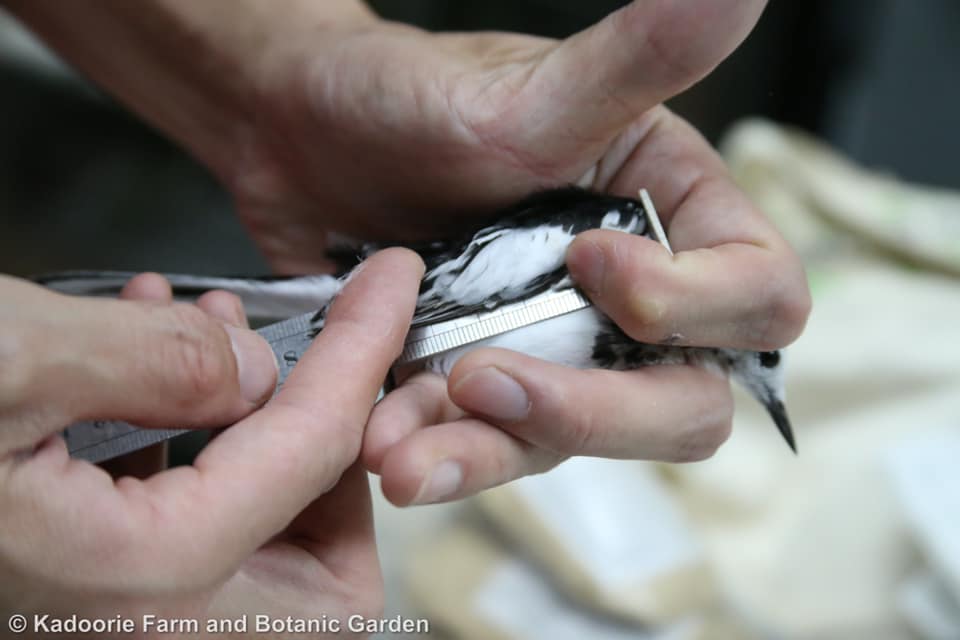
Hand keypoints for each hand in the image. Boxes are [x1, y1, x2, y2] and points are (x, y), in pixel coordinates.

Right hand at [0, 250, 422, 631]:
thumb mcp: (11, 361)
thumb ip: (154, 361)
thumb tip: (253, 365)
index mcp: (140, 574)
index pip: (316, 452)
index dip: (363, 349)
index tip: (390, 287)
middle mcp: (140, 627)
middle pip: (328, 581)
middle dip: (334, 463)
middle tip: (303, 369)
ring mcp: (109, 624)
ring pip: (258, 561)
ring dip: (252, 440)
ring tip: (202, 334)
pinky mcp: (80, 596)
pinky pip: (182, 544)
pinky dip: (186, 458)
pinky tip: (139, 374)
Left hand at [215, 1, 807, 502]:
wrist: (298, 139)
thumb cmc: (415, 97)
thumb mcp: (525, 91)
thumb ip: (637, 62)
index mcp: (673, 218)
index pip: (761, 298)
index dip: (693, 304)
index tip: (589, 261)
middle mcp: (633, 301)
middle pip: (685, 404)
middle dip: (597, 412)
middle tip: (491, 381)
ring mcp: (559, 353)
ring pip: (579, 445)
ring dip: (495, 454)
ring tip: (405, 450)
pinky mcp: (489, 389)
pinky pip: (493, 452)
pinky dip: (442, 456)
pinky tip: (386, 444)